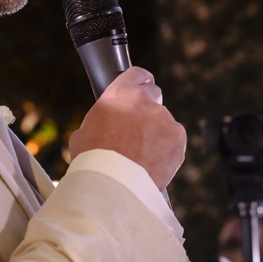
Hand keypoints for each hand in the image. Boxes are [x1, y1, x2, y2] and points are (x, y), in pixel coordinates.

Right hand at [68, 67, 185, 189]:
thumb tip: (107, 124)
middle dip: (148, 110)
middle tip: (138, 131)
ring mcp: (164, 118)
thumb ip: (102, 119)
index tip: (141, 89)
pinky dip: (167, 150)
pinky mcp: (178, 137)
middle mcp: (145, 101)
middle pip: (154, 96)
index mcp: (120, 94)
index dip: (139, 82)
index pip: (137, 74)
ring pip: (164, 122)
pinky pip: (174, 140)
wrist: (112, 187)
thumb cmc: (93, 163)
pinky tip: (152, 164)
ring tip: (141, 157)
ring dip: (157, 134)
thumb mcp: (84, 133)